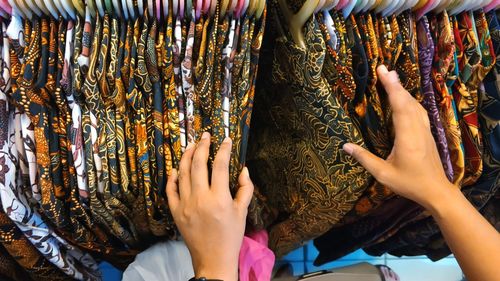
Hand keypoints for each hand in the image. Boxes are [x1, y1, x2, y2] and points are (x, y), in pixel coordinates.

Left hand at [166, 132, 253, 280]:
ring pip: (183, 173)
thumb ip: (245, 189)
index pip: (220, 166)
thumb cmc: (231, 236)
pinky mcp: (176, 212)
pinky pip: (171, 190)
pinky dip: (172, 177)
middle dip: (202, 146)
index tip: (225, 139)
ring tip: (191, 145)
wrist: (213, 259)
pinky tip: (176, 168)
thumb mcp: (242, 212)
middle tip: (205, 136)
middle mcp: (201, 198)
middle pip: (198, 164)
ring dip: (187, 156)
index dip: (223, 149)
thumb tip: (243, 170)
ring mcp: (185, 205)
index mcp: (219, 198)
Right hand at [342, 65, 453, 211]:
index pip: (399, 106)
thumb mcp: (383, 174)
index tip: (383, 72)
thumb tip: (345, 146)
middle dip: (395, 84)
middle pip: (407, 101)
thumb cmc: (409, 183)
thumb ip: (364, 159)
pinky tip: (404, 99)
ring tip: (392, 80)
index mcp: (407, 137)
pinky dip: (409, 100)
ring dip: (403, 91)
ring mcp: (425, 131)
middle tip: (383, 69)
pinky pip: (419, 111)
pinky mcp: (428, 134)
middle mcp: (418, 129)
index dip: (391, 87)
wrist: (436, 191)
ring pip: (415, 105)